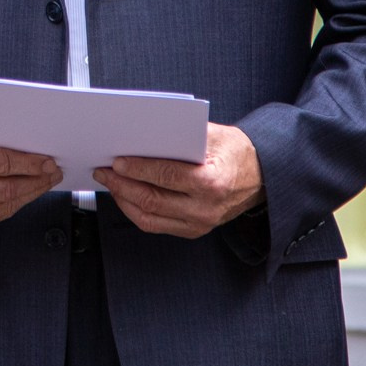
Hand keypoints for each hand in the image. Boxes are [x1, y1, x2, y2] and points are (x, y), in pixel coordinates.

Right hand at [0, 115, 60, 231]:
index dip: (29, 164)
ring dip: (29, 194)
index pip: (1, 164)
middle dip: (36, 180)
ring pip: (5, 205)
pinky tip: (26, 194)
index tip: (47, 161)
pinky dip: (15, 204)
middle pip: (7, 188)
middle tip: (52, 172)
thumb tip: (24, 142)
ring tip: (44, 183)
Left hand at [93, 122, 263, 237]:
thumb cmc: (237, 153)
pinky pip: (156, 225)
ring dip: (124, 200)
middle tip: (104, 171)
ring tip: (110, 183)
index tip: (117, 161)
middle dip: (122, 184)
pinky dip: (136, 211)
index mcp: (212, 182)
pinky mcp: (193, 230)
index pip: (165, 176)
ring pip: (149, 218)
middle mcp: (205, 208)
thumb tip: (142, 135)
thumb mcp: (215, 135)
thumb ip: (180, 135)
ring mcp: (199, 224)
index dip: (137, 169)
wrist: (262, 177)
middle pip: (152, 200)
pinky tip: (126, 196)